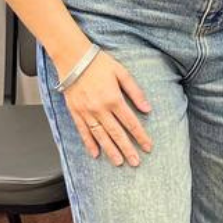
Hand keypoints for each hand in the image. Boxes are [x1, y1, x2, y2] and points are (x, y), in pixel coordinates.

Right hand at [61, 50, 152, 166]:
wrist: (74, 59)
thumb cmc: (100, 64)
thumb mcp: (123, 73)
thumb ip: (135, 92)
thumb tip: (148, 108)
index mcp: (114, 99)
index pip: (131, 122)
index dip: (141, 136)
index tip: (148, 147)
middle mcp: (100, 109)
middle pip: (117, 133)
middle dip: (127, 149)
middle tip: (135, 162)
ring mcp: (86, 113)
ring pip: (100, 136)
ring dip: (110, 151)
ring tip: (118, 162)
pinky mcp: (75, 113)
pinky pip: (83, 132)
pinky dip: (89, 144)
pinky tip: (95, 154)